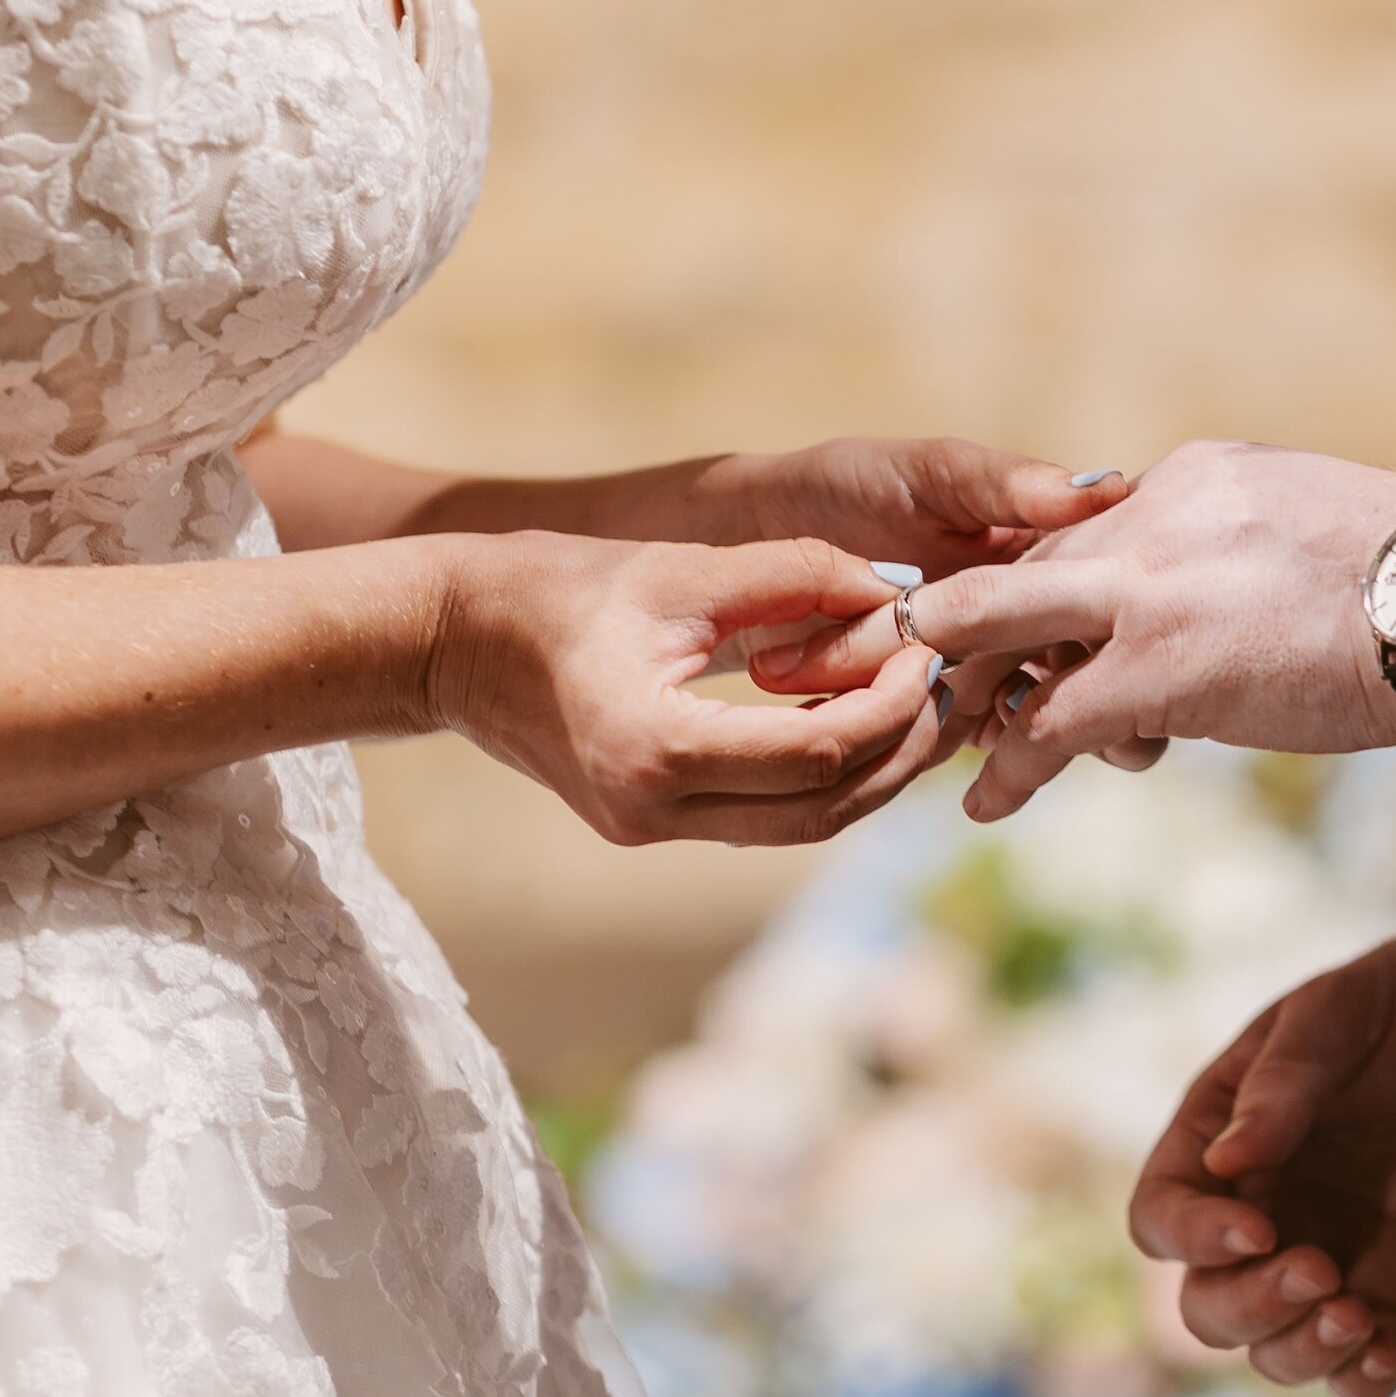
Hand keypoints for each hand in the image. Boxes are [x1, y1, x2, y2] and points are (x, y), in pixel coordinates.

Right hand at [428, 532, 948, 845]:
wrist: (450, 640)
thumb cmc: (554, 588)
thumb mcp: (679, 566)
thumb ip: (792, 573)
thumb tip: (894, 587)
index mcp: (656, 751)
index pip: (815, 755)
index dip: (888, 709)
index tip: (925, 652)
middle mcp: (653, 812)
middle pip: (821, 811)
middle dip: (898, 754)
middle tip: (944, 687)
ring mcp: (649, 830)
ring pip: (799, 828)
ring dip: (869, 776)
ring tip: (917, 707)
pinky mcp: (649, 825)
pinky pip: (762, 817)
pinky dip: (821, 779)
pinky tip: (859, 724)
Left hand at [754, 441, 1395, 818]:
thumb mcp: (1310, 526)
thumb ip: (1240, 544)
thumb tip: (1225, 589)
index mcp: (1189, 479)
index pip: (1073, 530)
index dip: (1028, 585)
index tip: (997, 624)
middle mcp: (1148, 519)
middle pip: (1012, 572)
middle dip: (952, 629)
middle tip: (902, 671)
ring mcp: (1146, 591)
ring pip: (1002, 634)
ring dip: (966, 696)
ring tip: (943, 744)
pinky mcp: (1159, 669)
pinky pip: (1049, 721)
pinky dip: (1009, 762)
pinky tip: (987, 800)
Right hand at [1132, 923, 1395, 1396]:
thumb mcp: (1341, 1013)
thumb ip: (1284, 1083)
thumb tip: (1225, 1164)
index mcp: (1220, 1142)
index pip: (1163, 1217)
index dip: (1193, 1238)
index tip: (1258, 1228)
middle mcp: (1262, 1213)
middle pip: (1208, 1305)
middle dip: (1249, 1307)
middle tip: (1319, 1270)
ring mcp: (1328, 1262)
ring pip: (1273, 1352)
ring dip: (1301, 1350)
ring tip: (1357, 1316)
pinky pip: (1357, 1370)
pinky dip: (1360, 1381)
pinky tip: (1384, 1356)